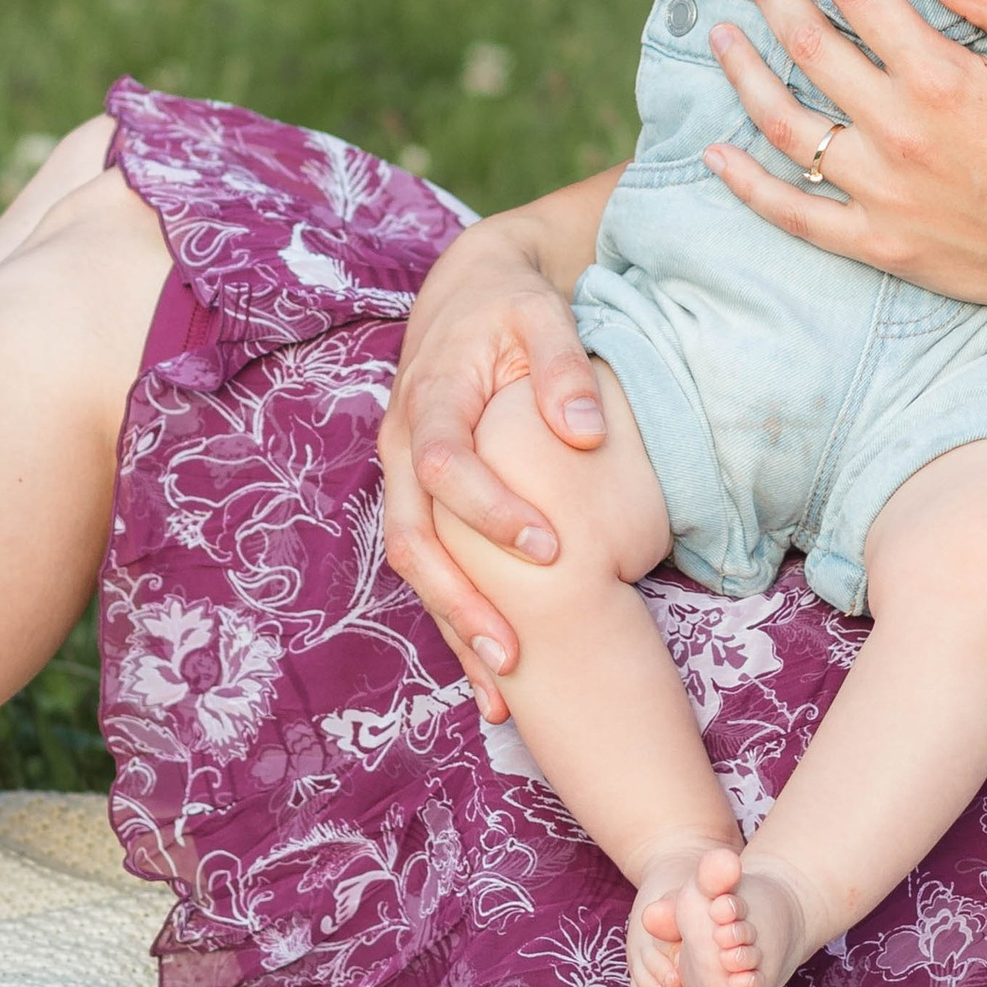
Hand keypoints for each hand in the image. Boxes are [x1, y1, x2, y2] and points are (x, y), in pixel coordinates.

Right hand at [377, 198, 611, 714]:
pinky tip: (491, 676)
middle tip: (512, 651)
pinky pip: (429, 567)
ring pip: (413, 566)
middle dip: (457, 599)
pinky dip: (454, 619)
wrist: (467, 294)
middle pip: (411, 536)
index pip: (443, 465)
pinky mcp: (419, 500)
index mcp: (429, 397)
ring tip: (500, 692)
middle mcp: (401, 445)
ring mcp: (403, 478)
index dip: (489, 511)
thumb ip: (561, 365)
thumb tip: (584, 432)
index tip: (549, 548)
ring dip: (452, 627)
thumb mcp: (540, 313)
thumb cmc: (511, 306)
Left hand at [700, 0, 986, 306]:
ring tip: (718, 35)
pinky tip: (715, 155)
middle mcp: (897, 130)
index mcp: (939, 77)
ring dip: (744, 74)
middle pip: (809, 44)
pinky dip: (747, 187)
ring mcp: (879, 190)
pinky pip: (794, 213)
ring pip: (784, 124)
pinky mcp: (875, 240)